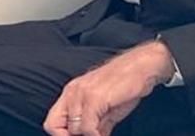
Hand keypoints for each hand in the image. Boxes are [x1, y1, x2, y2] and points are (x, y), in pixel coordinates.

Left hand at [43, 41, 173, 135]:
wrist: (142, 66)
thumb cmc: (125, 84)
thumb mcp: (106, 108)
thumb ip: (95, 124)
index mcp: (71, 93)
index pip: (52, 122)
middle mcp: (72, 92)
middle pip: (55, 126)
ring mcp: (81, 94)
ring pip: (73, 130)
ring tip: (102, 133)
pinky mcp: (94, 98)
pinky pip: (87, 127)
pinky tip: (104, 134)